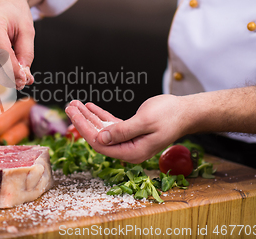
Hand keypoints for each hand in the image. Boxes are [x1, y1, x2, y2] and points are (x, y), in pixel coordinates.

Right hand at [0, 0, 34, 89]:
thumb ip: (26, 54)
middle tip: (23, 82)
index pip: (1, 53)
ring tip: (18, 73)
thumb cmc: (16, 12)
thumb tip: (23, 77)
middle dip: (7, 74)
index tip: (24, 79)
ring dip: (2, 72)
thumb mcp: (28, 31)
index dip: (13, 69)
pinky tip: (8, 63)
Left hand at [65, 95, 187, 163]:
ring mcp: (128, 141)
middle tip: (69, 106)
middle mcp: (128, 149)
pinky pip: (110, 124)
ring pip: (102, 130)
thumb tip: (100, 138)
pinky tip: (89, 106)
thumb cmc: (169, 116)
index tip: (73, 114)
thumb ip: (122, 131)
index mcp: (131, 152)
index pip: (100, 143)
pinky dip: (100, 115)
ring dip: (88, 116)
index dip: (84, 129)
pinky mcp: (130, 131)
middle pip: (98, 137)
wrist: (186, 112)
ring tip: (75, 104)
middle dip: (82, 121)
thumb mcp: (144, 122)